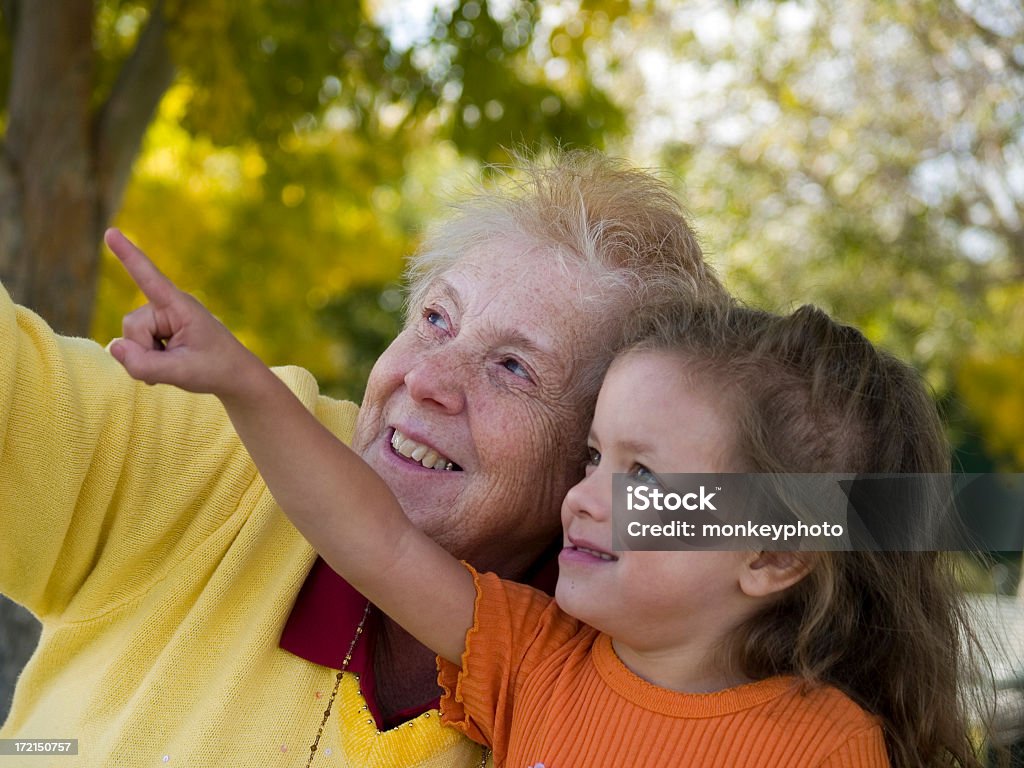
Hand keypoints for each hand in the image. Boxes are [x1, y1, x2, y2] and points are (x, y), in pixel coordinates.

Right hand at [106, 228, 260, 395]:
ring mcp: (163, 318)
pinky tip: (166, 367)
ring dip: (145, 357)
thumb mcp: (182, 372)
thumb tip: (114, 345)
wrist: (234, 376)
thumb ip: (145, 363)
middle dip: (143, 350)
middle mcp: (168, 306)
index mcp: (180, 306)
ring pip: (130, 337)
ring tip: (175, 365)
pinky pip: (134, 346)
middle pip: (132, 324)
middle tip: (174, 364)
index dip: (128, 255)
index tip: (111, 232)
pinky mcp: (160, 329)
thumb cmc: (215, 368)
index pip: (149, 278)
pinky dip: (145, 361)